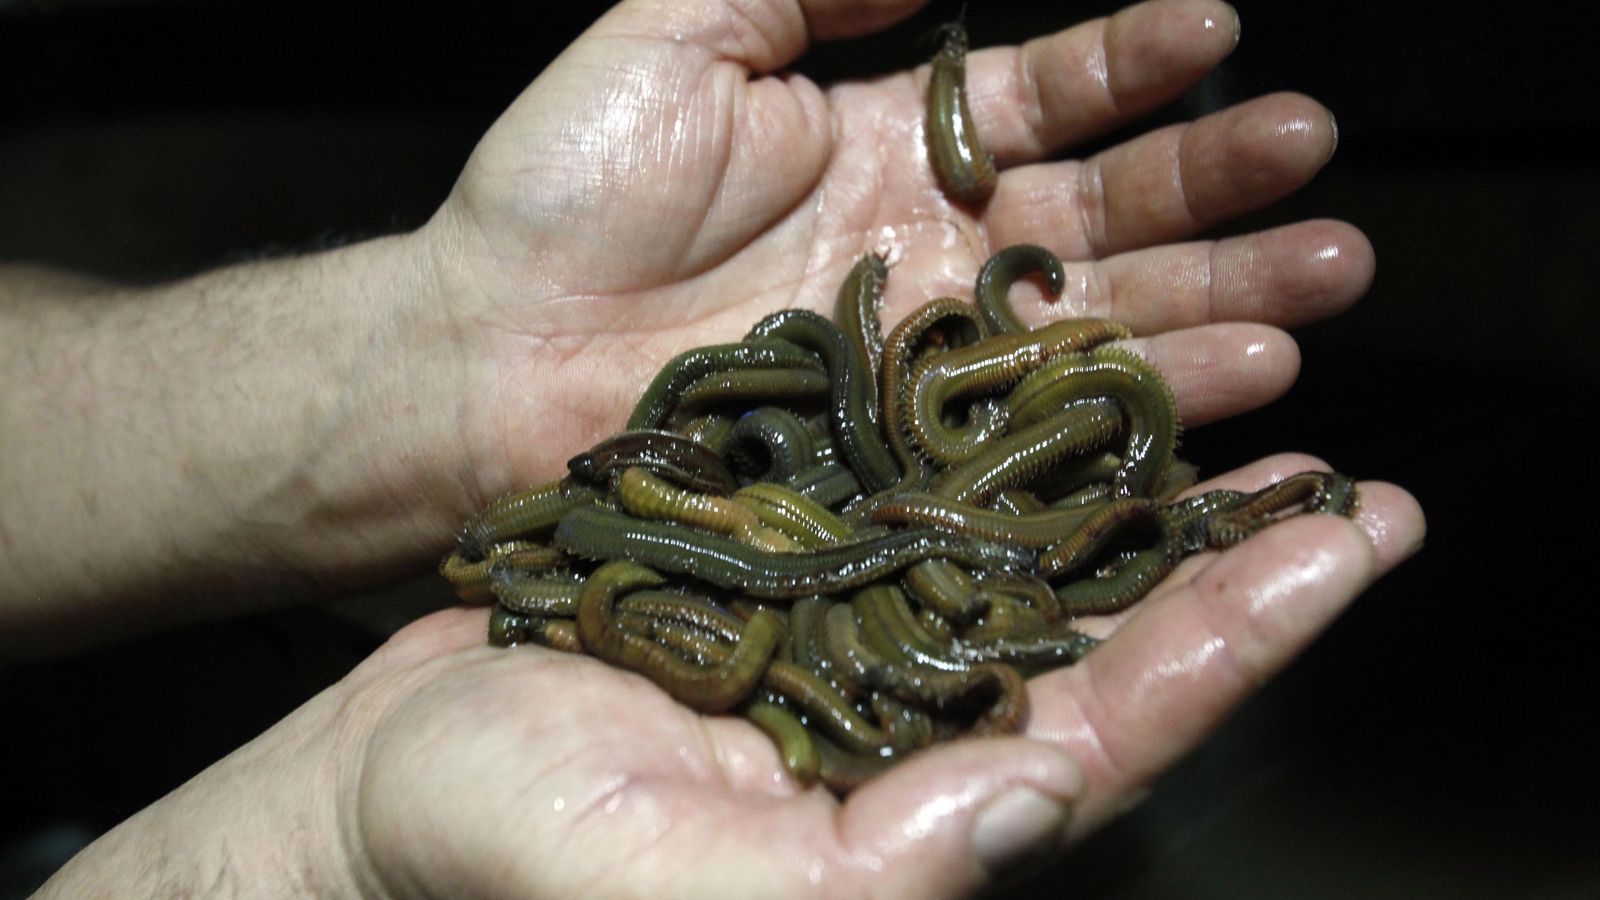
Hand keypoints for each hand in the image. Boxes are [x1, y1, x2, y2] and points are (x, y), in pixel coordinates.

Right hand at [37, 470, 1420, 898]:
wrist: (386, 784)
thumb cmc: (507, 853)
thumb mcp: (681, 883)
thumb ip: (869, 872)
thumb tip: (1036, 798)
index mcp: (911, 817)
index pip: (1109, 730)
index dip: (1233, 642)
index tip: (1340, 546)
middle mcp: (902, 728)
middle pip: (1097, 641)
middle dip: (1224, 564)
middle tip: (1345, 481)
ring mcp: (844, 646)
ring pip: (1019, 565)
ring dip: (1125, 494)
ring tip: (1229, 410)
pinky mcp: (782, 580)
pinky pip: (912, 512)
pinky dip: (989, 455)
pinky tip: (1041, 397)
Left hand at [419, 0, 1372, 496]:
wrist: (485, 358)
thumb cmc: (558, 195)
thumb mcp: (676, 38)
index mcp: (889, 145)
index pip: (1044, 95)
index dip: (1131, 62)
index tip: (1217, 31)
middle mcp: (934, 249)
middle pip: (1107, 211)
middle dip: (1216, 185)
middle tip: (1314, 163)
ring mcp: (931, 358)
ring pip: (1103, 320)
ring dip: (1219, 297)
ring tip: (1322, 279)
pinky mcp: (913, 455)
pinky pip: (1047, 428)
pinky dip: (1145, 410)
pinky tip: (1244, 389)